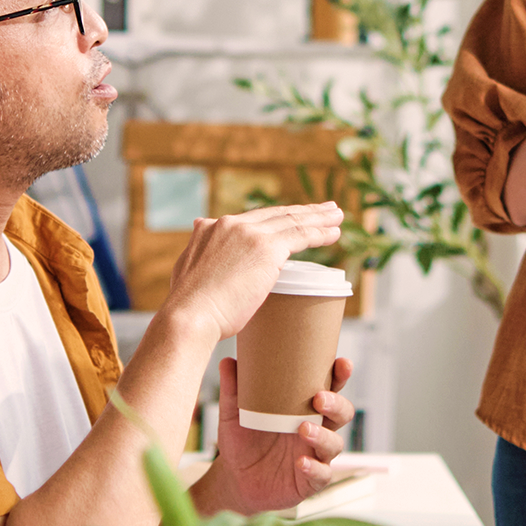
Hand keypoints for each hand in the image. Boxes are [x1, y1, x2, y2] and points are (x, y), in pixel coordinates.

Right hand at [165, 204, 343, 342]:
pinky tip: (334, 232)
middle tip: (325, 208)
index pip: (253, 218)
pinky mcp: (267, 249)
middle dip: (303, 210)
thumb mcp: (188, 269)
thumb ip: (199, 251)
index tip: (293, 216)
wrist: (189, 317)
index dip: (277, 217)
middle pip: (276, 214)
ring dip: (318, 217)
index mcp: (212, 227)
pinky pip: (301, 235)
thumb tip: (200, 239)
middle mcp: (230, 224)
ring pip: (292, 220)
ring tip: (337, 215)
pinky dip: (320, 232)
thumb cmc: (188, 309)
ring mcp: (249, 234)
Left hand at [194, 357, 355, 513]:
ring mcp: (315, 455)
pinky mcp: (309, 481)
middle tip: (319, 398)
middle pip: (342, 413)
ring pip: (334, 443)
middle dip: (337, 404)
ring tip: (303, 428)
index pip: (330, 387)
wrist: (234, 479)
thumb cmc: (242, 440)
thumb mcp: (234, 414)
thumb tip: (228, 361)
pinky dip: (314, 468)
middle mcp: (317, 428)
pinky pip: (321, 474)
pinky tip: (300, 462)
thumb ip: (233, 389)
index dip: (340, 375)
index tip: (341, 363)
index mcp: (304, 407)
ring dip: (323, 435)